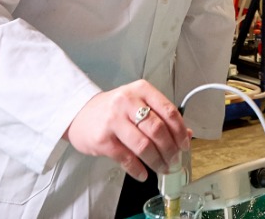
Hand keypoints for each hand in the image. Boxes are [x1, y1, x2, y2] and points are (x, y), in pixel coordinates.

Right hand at [63, 80, 190, 180]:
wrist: (78, 113)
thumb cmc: (112, 110)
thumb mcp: (138, 104)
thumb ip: (161, 117)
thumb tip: (186, 135)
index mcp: (141, 90)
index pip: (169, 111)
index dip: (180, 132)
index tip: (185, 145)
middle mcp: (128, 102)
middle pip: (158, 130)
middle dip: (170, 150)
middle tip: (175, 161)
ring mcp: (114, 120)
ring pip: (144, 145)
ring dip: (157, 162)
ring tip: (163, 168)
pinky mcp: (103, 139)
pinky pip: (127, 158)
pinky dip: (138, 170)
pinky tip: (144, 174)